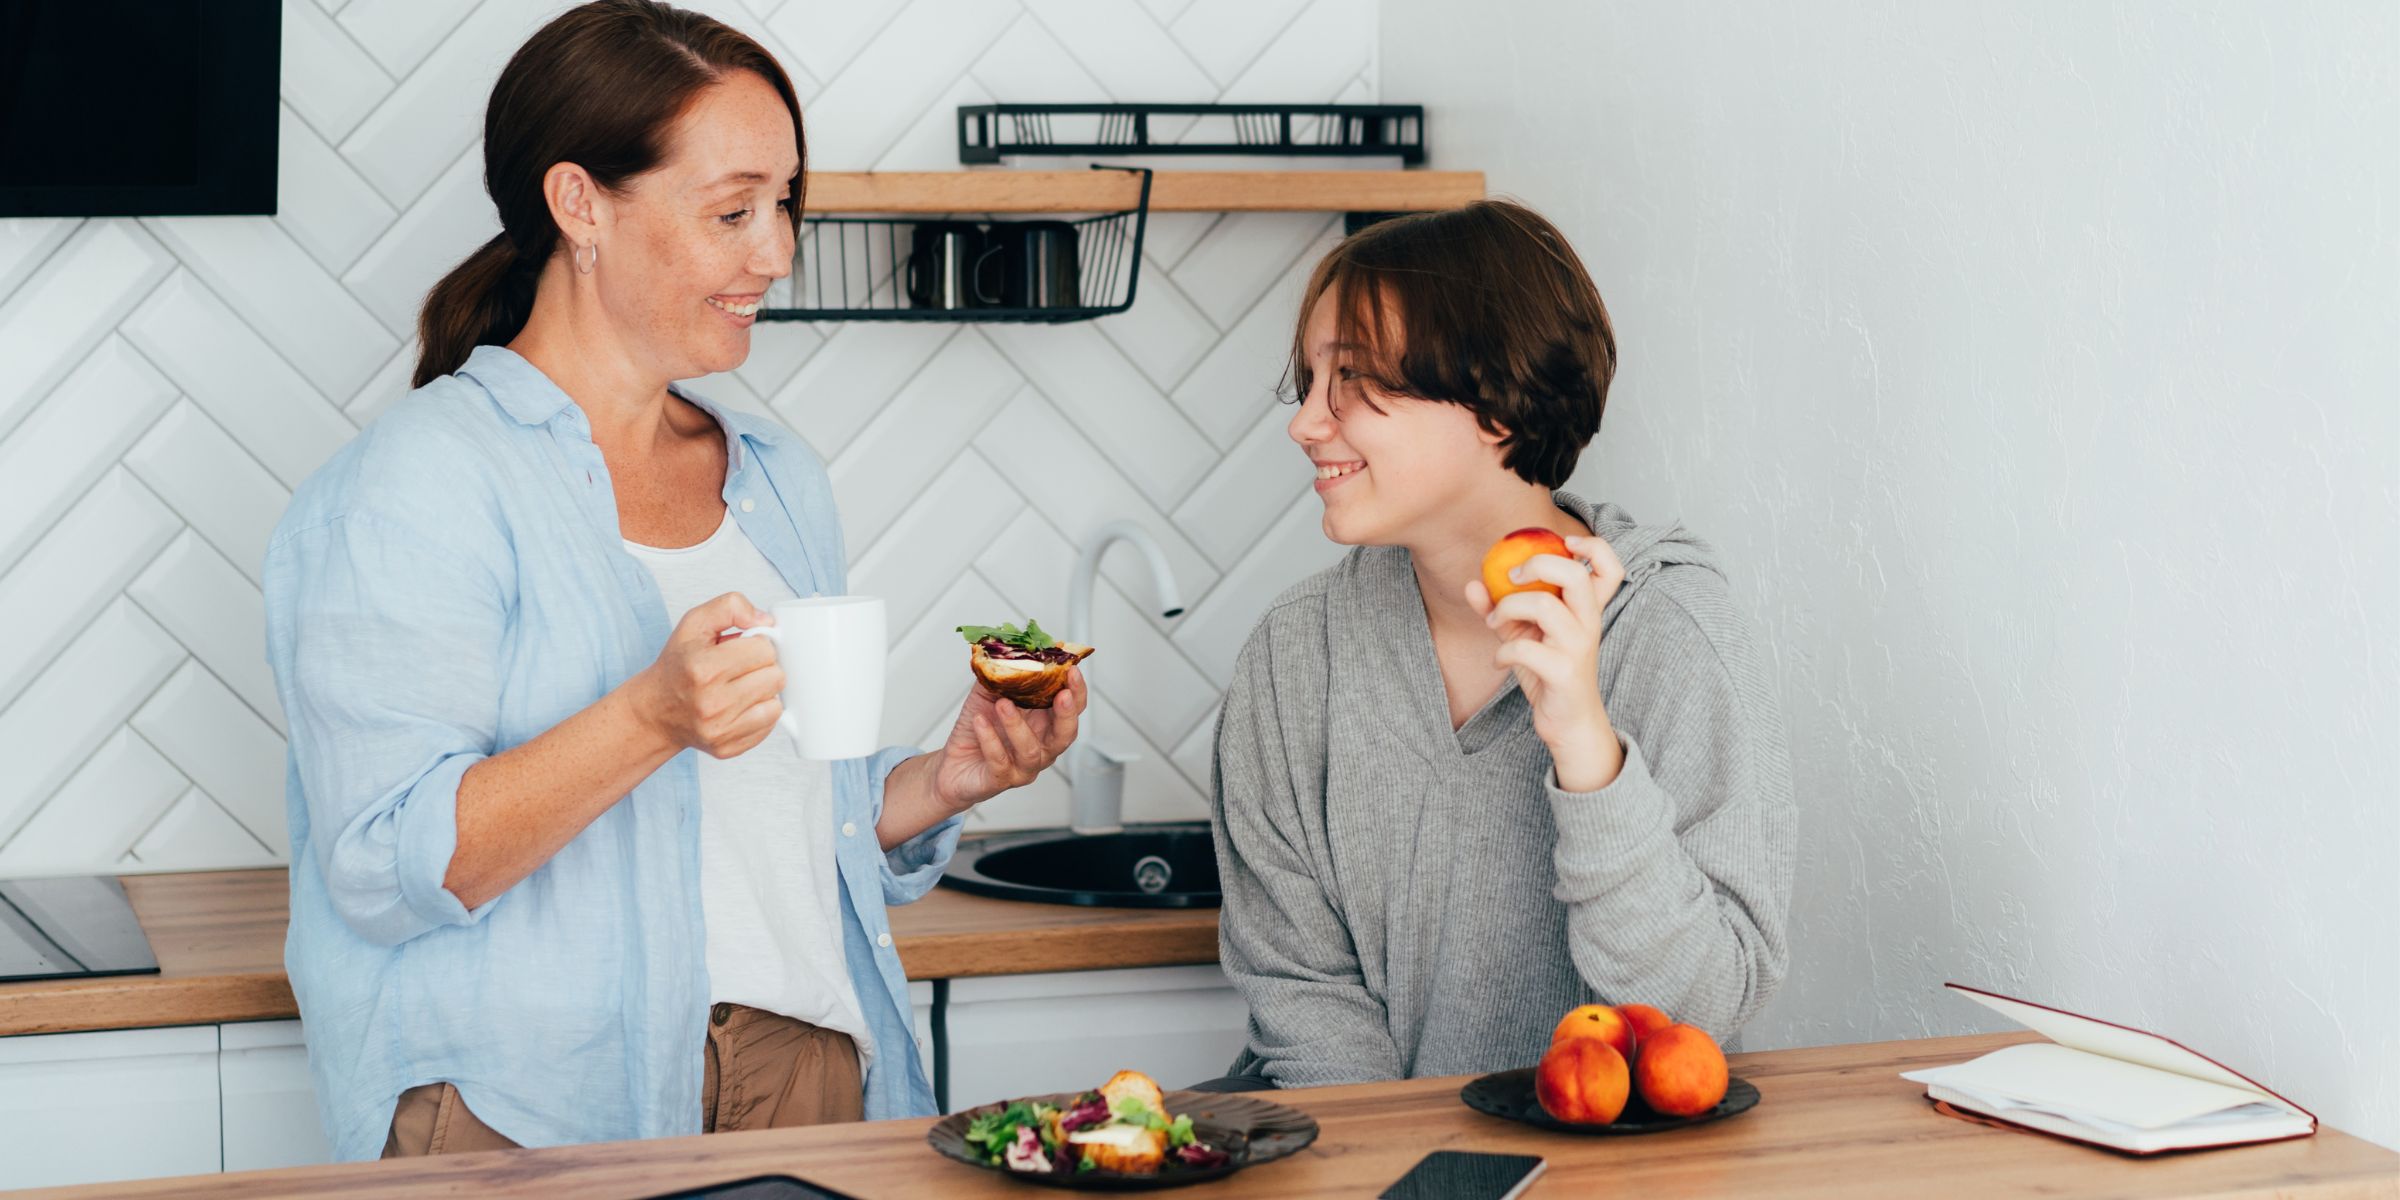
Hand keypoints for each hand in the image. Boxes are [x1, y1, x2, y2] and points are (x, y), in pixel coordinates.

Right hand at [630, 592, 783, 758]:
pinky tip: (740, 706)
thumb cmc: (678, 666)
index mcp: (704, 669)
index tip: (743, 648)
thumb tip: (766, 620)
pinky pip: (769, 726)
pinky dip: (760, 714)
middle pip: (775, 677)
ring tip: (742, 687)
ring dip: (764, 692)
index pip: (764, 650)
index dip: (757, 644)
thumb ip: (730, 607)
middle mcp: (712, 703)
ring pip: (776, 704)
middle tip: (742, 668)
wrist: (655, 712)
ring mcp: (720, 730)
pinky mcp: (727, 748)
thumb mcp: (694, 624)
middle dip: (763, 667)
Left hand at [930, 669, 1085, 809]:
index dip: (1077, 691)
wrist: (953, 763)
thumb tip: (1015, 646)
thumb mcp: (989, 692)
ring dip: (1017, 725)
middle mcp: (1041, 747)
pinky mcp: (1000, 779)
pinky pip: (1000, 762)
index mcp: (1044, 723)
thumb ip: (1004, 672)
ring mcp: (1023, 767)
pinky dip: (990, 740)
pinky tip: (980, 722)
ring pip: (1031, 751)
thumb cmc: (978, 727)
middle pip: (1066, 735)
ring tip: (1002, 704)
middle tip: (1061, 693)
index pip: (1071, 708)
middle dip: (1067, 714)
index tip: (1072, 669)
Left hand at [1464, 535, 1628, 790]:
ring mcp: (1578, 647)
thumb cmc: (1550, 672)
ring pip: (1544, 606)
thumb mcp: (1525, 635)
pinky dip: (1503, 652)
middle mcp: (1589, 623)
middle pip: (1574, 575)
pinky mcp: (1564, 673)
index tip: (1565, 543)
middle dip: (1536, 566)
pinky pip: (1526, 649)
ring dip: (1507, 609)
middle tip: (1511, 577)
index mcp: (1587, 610)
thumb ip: (1501, 608)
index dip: (1594, 546)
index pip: (1610, 568)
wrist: (1569, 722)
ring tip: (1495, 624)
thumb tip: (1473, 584)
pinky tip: (1499, 661)